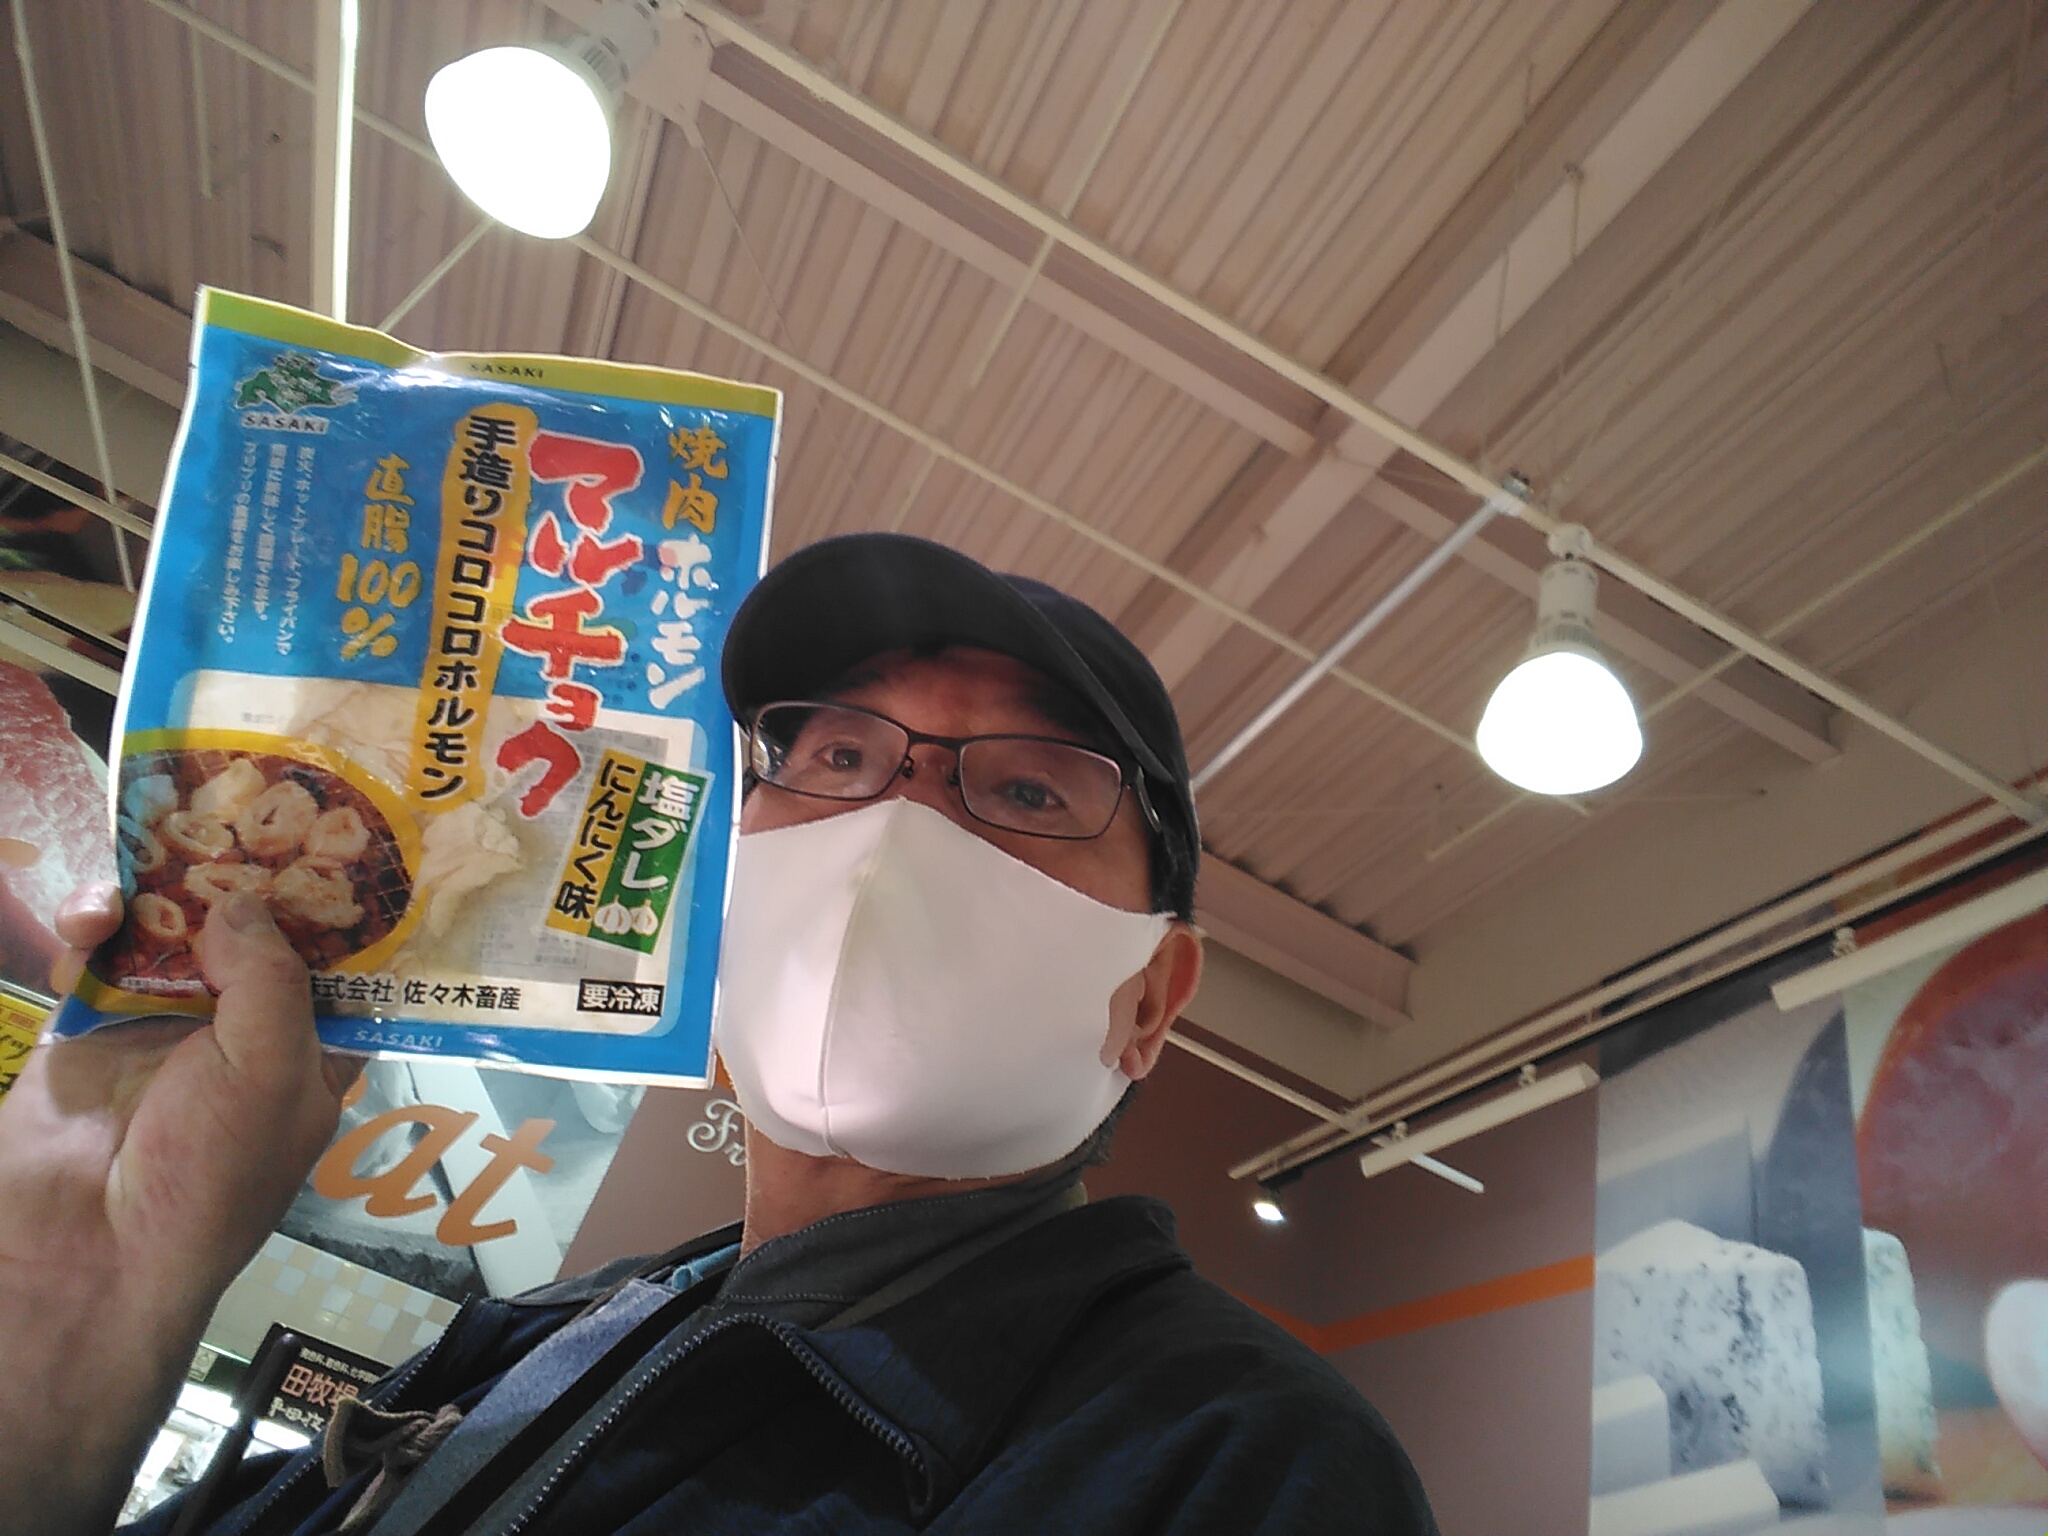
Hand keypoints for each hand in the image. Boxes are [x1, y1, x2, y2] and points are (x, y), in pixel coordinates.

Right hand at [0, 882, 358, 1534]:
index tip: (340, 830)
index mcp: (310, 1051)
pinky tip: (96, 913)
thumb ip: (269, 977)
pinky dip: (94, 926)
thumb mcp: (272, 1071)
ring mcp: (161, 1027)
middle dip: (242, 875)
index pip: (340, 965)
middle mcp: (242, 1033)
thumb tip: (242, 898)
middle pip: (252, 933)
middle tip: (235, 800)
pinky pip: (96, 955)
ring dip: (161, 890)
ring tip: (157, 844)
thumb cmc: (208, 1173)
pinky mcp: (86, 1026)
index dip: (338, 906)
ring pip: (170, 931)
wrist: (80, 1253)